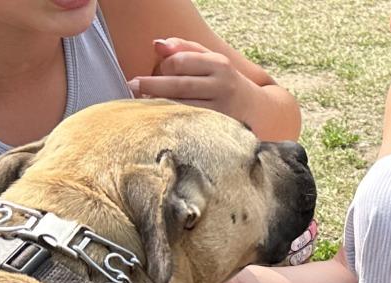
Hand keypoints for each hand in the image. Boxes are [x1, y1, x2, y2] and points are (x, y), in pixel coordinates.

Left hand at [129, 38, 252, 123]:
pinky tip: (158, 124)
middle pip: (179, 85)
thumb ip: (185, 50)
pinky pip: (190, 126)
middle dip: (152, 86)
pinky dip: (172, 124)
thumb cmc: (225, 84)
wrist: (258, 112)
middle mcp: (222, 85)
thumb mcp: (211, 61)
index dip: (160, 69)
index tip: (146, 77)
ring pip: (183, 107)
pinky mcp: (219, 130)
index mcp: (218, 64)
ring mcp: (222, 110)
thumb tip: (157, 44)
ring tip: (140, 106)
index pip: (181, 63)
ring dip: (159, 107)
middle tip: (132, 86)